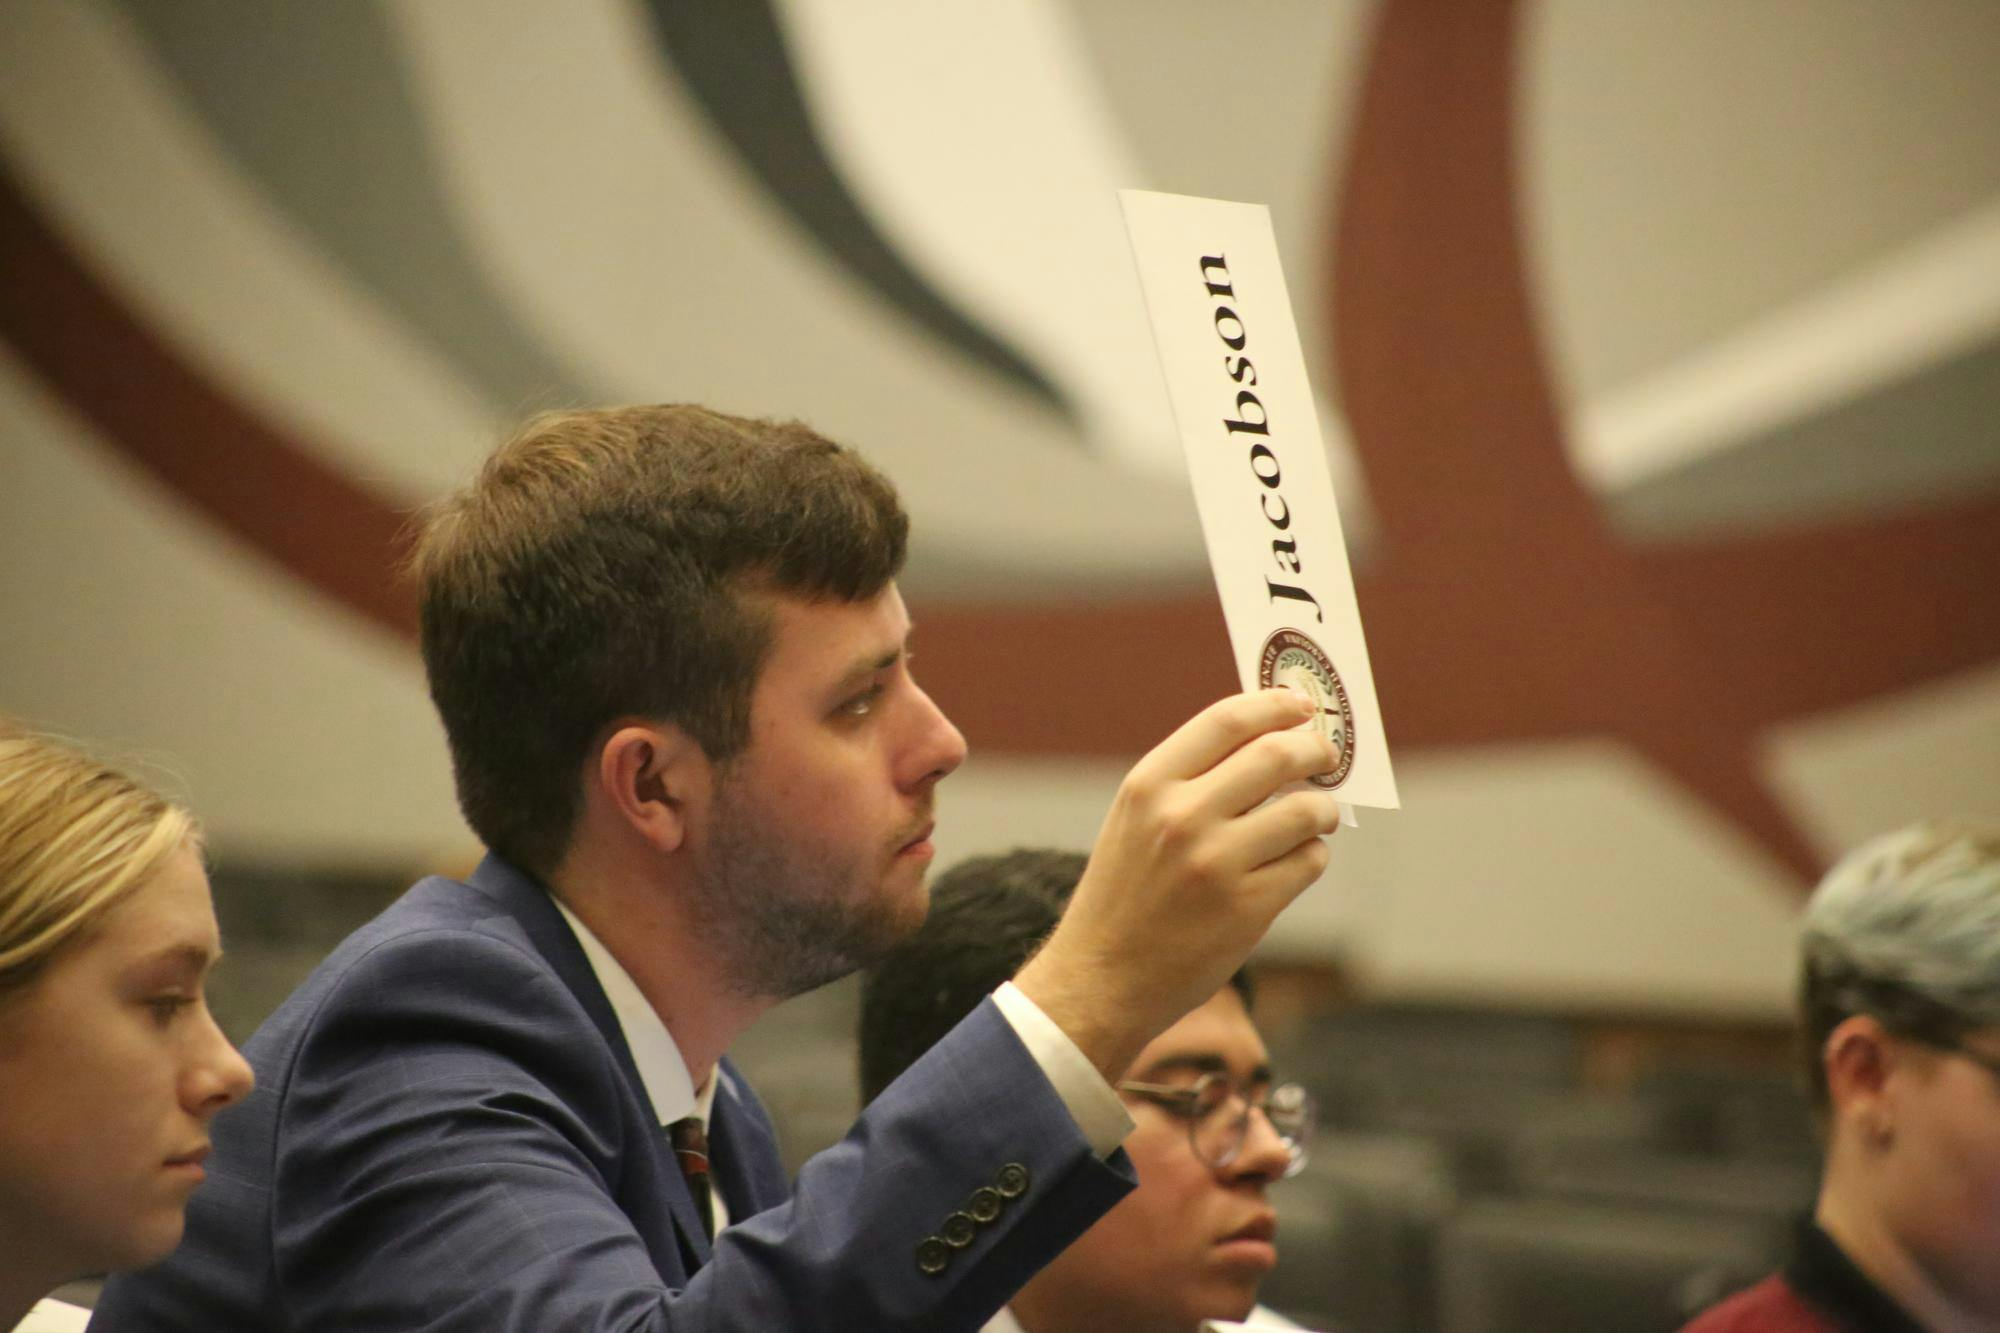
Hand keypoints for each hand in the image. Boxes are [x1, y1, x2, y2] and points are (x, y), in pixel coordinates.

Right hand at [1013, 688, 1341, 1082]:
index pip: (1227, 720)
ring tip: (1316, 817)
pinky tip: (1295, 862)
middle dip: (1315, 750)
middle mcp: (1181, 817)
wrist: (1100, 979)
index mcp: (1148, 785)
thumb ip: (1191, 779)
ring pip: (1305, 811)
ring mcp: (1216, 864)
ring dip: (1322, 809)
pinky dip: (1312, 857)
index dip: (1275, 706)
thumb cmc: (1124, 893)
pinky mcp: (1247, 909)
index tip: (1302, 705)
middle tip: (1325, 756)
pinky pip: (1308, 863)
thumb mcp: (1136, 820)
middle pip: (1276, 756)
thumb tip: (1272, 741)